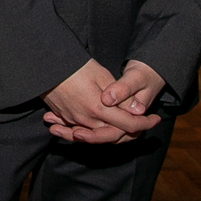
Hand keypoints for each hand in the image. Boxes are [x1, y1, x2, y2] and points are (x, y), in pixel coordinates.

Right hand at [42, 59, 160, 143]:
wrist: (45, 65)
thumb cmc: (75, 66)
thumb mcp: (102, 75)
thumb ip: (119, 96)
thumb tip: (134, 111)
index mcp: (98, 109)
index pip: (128, 124)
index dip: (145, 124)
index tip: (155, 119)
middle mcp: (86, 119)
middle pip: (113, 135)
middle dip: (130, 133)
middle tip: (141, 126)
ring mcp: (73, 120)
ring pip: (97, 135)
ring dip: (112, 134)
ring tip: (124, 130)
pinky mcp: (64, 117)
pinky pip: (79, 131)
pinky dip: (92, 132)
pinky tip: (101, 126)